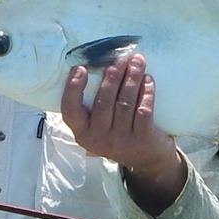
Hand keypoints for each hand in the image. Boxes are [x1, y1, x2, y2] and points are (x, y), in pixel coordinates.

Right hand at [61, 53, 186, 214]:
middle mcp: (99, 139)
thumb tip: (101, 63)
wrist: (148, 160)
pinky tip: (148, 79)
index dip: (73, 89)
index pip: (70, 111)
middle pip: (103, 102)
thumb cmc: (121, 132)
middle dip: (112, 76)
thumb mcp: (101, 126)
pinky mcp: (142, 139)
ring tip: (137, 61)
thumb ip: (95, 104)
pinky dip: (146, 92)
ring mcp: (121, 141)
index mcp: (83, 132)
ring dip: (131, 78)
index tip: (80, 68)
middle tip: (120, 58)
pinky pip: (143, 110)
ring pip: (124, 103)